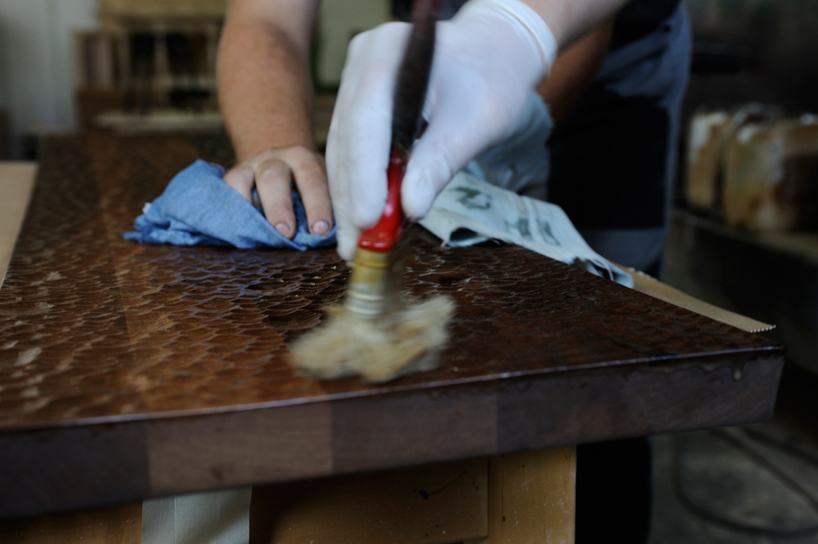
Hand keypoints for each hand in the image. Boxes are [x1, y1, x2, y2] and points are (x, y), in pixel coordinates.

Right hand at [223, 146, 332, 238]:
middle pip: (273, 177)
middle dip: (279, 207)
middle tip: (286, 234)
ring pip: (242, 179)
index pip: (313, 179)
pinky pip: (226, 188)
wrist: (285, 166)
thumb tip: (324, 241)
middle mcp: (276, 159)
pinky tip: (239, 228)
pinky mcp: (234, 175)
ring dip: (248, 209)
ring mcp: (251, 166)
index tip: (321, 231)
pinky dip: (231, 207)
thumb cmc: (308, 190)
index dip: (318, 205)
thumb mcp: (323, 192)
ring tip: (257, 234)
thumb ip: (324, 211)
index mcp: (305, 161)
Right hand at [326, 0, 556, 258]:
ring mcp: (355, 82)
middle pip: (347, 139)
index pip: (366, 119)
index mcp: (388, 53)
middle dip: (352, 197)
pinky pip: (351, 151)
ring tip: (355, 244)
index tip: (368, 220)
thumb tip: (411, 208)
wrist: (492, 55)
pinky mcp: (358, 104)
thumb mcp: (474, 122)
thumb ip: (440, 162)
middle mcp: (362, 64)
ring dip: (349, 200)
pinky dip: (358, 187)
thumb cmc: (490, 81)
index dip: (364, 174)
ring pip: (342, 150)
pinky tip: (363, 220)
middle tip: (355, 248)